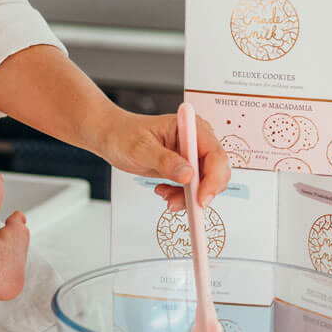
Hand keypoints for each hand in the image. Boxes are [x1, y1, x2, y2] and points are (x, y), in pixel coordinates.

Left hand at [94, 106, 230, 209]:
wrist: (114, 138)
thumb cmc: (124, 135)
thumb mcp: (142, 149)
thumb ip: (165, 161)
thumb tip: (188, 175)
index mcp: (191, 128)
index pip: (215, 154)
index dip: (213, 179)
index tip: (201, 199)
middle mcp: (196, 140)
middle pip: (217, 171)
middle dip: (202, 192)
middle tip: (179, 203)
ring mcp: (193, 155)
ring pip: (207, 184)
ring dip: (189, 197)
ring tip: (165, 195)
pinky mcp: (187, 167)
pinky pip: (195, 188)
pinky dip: (182, 196)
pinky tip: (164, 191)